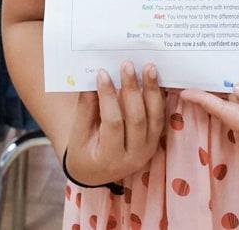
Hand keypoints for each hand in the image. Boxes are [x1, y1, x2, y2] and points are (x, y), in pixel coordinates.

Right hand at [66, 62, 164, 185]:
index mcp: (109, 158)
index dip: (108, 96)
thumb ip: (86, 108)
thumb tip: (94, 77)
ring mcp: (148, 149)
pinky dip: (159, 97)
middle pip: (137, 118)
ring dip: (152, 90)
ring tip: (149, 67)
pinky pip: (160, 116)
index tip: (102, 73)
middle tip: (127, 65)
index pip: (112, 123)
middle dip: (132, 89)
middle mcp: (133, 157)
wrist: (97, 172)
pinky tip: (155, 79)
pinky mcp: (156, 140)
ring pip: (154, 116)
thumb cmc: (84, 152)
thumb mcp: (78, 136)